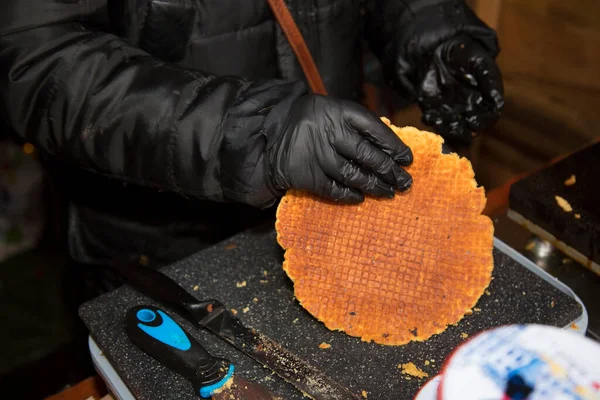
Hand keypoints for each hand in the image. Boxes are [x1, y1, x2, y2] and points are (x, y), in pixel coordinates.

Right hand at [268, 95, 412, 202]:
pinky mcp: (307, 174)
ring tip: (388, 192)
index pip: (374, 128)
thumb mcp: (331, 111)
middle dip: (389, 170)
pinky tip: (360, 197)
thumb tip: (390, 149)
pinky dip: (349, 195)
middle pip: (367, 154)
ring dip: (374, 186)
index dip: (393, 145)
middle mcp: (329, 131)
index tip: (406, 159)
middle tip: (404, 182)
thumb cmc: (309, 122)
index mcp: (338, 111)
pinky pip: (334, 189)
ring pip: (354, 174)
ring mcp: (317, 154)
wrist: (268, 132)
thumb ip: (356, 125)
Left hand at [418, 35, 503, 141]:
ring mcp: (450, 109)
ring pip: (451, 128)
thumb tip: (498, 104)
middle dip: (463, 130)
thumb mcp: (479, 63)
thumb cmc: (465, 53)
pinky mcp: (433, 107)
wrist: (439, 47)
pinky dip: (431, 121)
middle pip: (469, 128)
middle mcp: (468, 107)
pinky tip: (429, 116)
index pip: (488, 117)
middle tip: (456, 124)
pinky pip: (433, 120)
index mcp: (483, 98)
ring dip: (446, 129)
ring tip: (440, 122)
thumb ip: (489, 81)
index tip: (473, 121)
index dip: (483, 122)